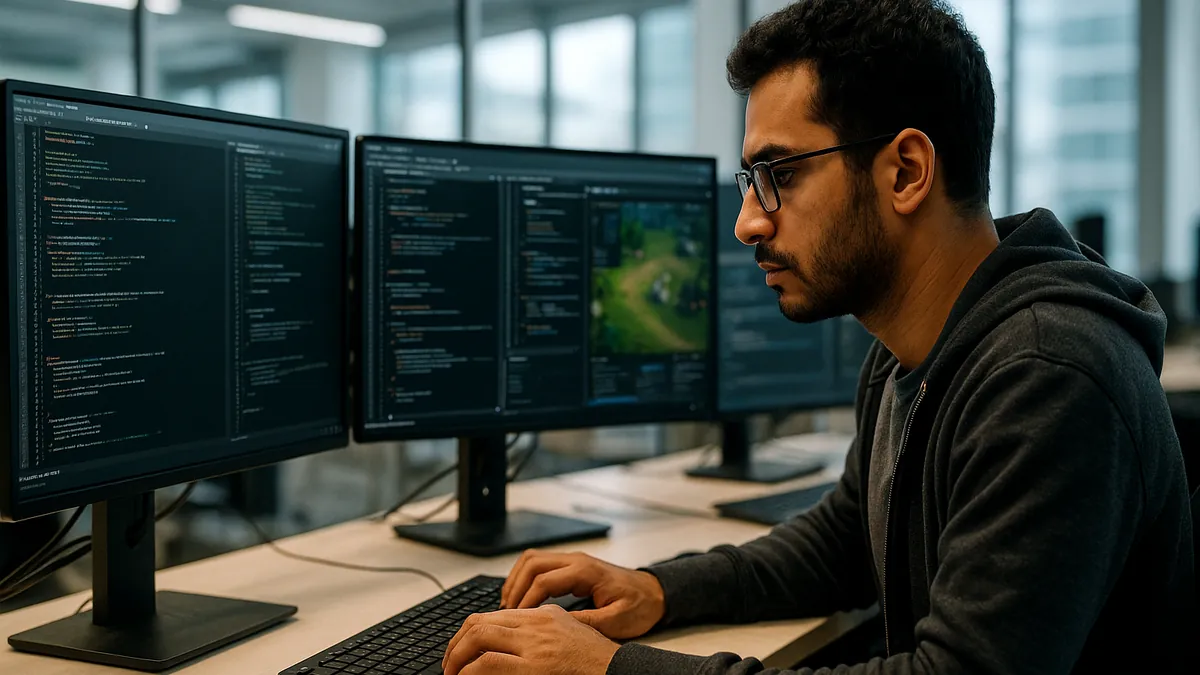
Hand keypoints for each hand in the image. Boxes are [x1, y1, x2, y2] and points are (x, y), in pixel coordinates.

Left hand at [442, 605, 618, 674]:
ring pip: (479, 637)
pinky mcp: (534, 667)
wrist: (620, 671)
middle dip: (456, 644)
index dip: (469, 632)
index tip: (460, 650)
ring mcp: (535, 644)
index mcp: (544, 614)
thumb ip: (541, 634)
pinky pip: (489, 663)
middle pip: (480, 622)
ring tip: (451, 673)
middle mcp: (537, 624)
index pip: (494, 615)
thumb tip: (509, 648)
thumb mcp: (570, 634)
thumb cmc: (598, 661)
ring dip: (457, 656)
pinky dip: (469, 670)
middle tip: (449, 664)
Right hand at [501, 550, 665, 639]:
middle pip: (532, 563)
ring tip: (509, 604)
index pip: (543, 580)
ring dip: (517, 579)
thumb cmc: (639, 606)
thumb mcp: (615, 621)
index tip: (517, 619)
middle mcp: (576, 560)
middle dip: (515, 587)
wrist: (655, 593)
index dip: (526, 600)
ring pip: (533, 559)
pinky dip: (526, 577)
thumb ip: (584, 622)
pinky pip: (541, 564)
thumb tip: (554, 625)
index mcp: (586, 571)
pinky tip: (522, 596)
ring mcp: (573, 560)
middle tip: (507, 612)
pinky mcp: (572, 566)